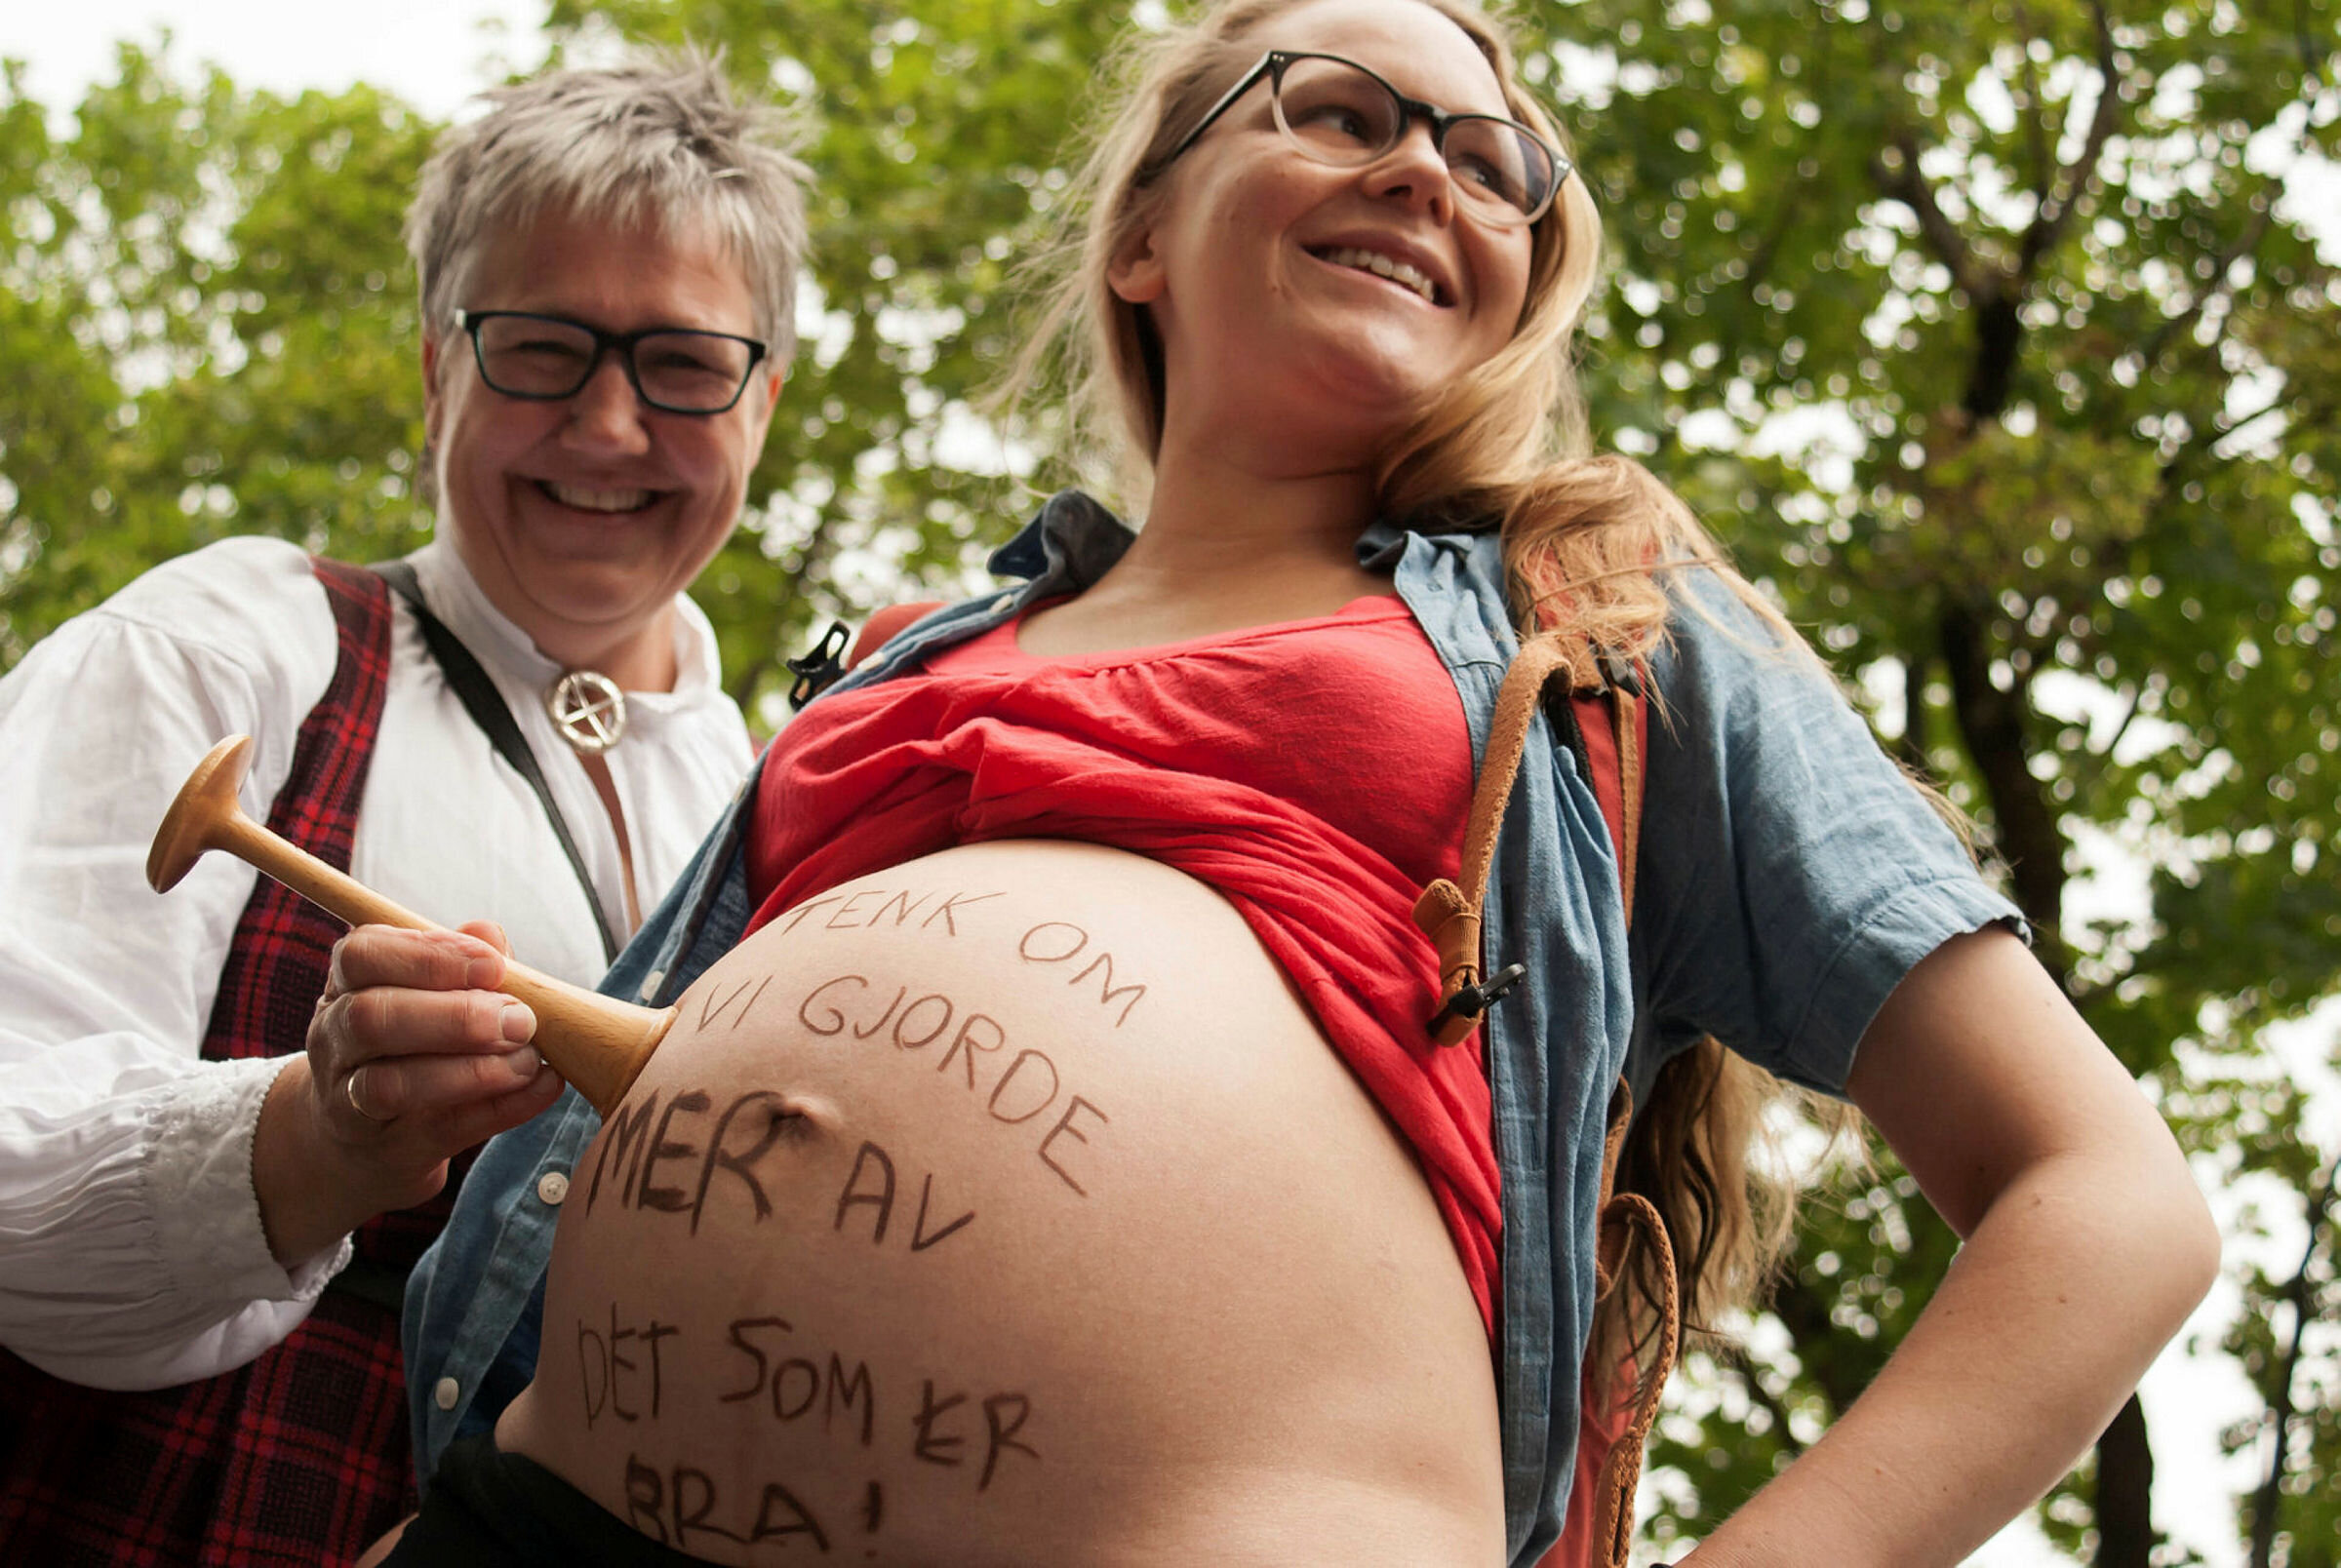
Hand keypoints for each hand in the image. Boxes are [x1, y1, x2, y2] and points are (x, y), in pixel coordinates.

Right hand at [254, 922, 565, 1267]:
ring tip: (528, 1060)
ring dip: (470, 1071)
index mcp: (346, 983)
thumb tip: (489, 934)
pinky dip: (500, 1108)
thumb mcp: (426, 992)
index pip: (362, 955)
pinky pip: (440, 1129)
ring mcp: (348, 1099)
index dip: (429, 956)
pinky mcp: (387, 1148)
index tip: (494, 966)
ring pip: (389, 1085)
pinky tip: (543, 1087)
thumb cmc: (411, 1039)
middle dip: (455, 1017)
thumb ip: (460, 961)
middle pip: (371, 1019)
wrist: (365, 1135)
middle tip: (520, 1020)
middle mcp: (335, 1038)